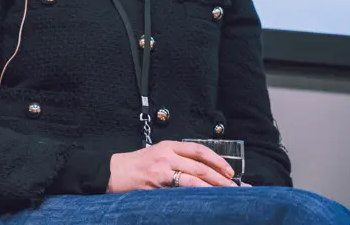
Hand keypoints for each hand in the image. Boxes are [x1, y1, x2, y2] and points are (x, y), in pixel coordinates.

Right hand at [107, 141, 236, 191]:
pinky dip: (195, 197)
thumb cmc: (136, 165)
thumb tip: (205, 172)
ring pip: (194, 181)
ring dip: (213, 190)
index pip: (199, 150)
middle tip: (236, 189)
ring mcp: (162, 171)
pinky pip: (181, 192)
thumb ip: (178, 158)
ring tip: (226, 197)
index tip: (230, 172)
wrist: (113, 172)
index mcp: (168, 146)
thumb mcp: (157, 153)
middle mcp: (166, 156)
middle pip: (201, 167)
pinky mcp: (157, 186)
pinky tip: (205, 203)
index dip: (218, 161)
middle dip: (222, 180)